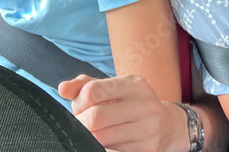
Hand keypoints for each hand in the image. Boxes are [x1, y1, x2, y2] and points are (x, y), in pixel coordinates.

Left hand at [58, 74, 186, 151]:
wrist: (165, 125)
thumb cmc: (130, 103)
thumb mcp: (112, 88)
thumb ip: (85, 85)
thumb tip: (62, 89)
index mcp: (134, 84)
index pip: (94, 91)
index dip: (78, 102)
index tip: (78, 107)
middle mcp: (144, 104)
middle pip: (96, 117)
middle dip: (81, 122)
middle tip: (81, 123)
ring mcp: (147, 129)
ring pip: (101, 138)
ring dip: (89, 137)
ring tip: (92, 131)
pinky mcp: (146, 150)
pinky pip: (112, 151)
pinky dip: (101, 147)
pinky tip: (104, 141)